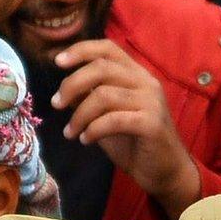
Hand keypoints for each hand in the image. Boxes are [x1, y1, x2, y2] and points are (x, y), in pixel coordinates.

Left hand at [51, 39, 199, 215]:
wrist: (164, 171)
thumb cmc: (135, 142)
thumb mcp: (107, 116)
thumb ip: (90, 99)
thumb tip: (64, 90)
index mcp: (136, 75)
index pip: (109, 48)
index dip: (81, 50)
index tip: (57, 62)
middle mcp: (146, 82)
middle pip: (102, 68)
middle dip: (72, 84)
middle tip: (56, 104)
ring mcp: (151, 101)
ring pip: (104, 95)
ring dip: (79, 115)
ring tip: (70, 132)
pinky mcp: (152, 123)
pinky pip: (113, 120)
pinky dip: (93, 129)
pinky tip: (86, 140)